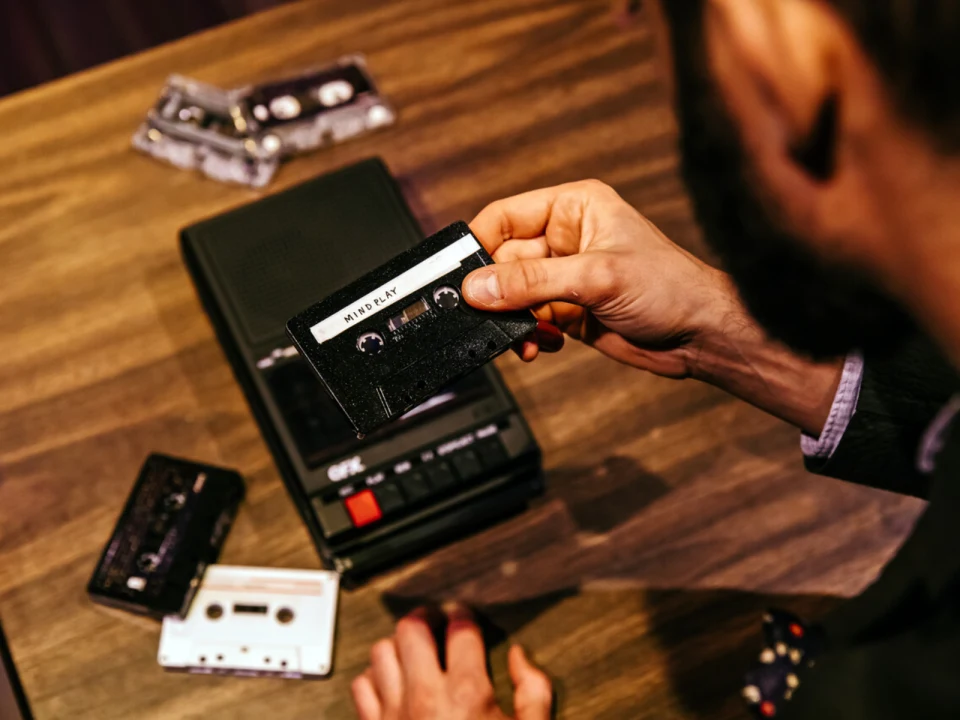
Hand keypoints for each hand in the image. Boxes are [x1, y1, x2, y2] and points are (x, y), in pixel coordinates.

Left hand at [351, 606, 552, 719]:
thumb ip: (534, 693)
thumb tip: (519, 659)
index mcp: (467, 694)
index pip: (460, 629)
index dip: (464, 614)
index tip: (465, 615)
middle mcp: (425, 697)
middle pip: (411, 629)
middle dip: (425, 618)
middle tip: (436, 622)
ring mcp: (394, 715)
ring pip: (381, 652)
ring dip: (397, 645)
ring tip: (413, 649)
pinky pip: (362, 687)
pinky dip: (374, 678)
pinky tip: (391, 684)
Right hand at [463, 180, 843, 435]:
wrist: (700, 336)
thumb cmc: (671, 288)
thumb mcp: (596, 278)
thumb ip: (532, 282)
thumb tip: (478, 287)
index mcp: (573, 209)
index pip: (505, 217)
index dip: (479, 245)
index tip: (460, 276)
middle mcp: (565, 240)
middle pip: (502, 262)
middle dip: (497, 293)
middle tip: (494, 315)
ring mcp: (564, 277)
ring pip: (512, 296)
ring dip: (512, 319)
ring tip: (525, 335)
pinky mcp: (567, 310)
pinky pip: (527, 320)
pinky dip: (528, 335)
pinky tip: (544, 343)